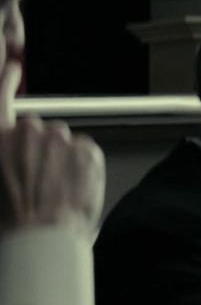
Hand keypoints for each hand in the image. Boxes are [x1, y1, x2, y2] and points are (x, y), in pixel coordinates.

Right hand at [0, 61, 104, 235]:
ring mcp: (59, 139)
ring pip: (65, 143)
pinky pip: (87, 152)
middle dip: (43, 149)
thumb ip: (8, 160)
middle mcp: (27, 132)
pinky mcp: (86, 149)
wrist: (41, 237)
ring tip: (57, 189)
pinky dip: (84, 167)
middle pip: (40, 130)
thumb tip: (19, 162)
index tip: (14, 67)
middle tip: (42, 180)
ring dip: (64, 159)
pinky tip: (74, 188)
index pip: (0, 98)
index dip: (6, 78)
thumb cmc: (12, 221)